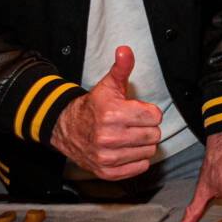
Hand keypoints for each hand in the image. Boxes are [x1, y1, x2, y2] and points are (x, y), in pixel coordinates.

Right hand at [49, 46, 162, 179]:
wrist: (66, 129)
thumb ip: (122, 67)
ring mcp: (107, 157)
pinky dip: (136, 160)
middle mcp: (109, 137)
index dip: (148, 112)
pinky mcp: (106, 172)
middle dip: (146, 128)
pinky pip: (139, 168)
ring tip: (128, 136)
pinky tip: (126, 150)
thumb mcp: (108, 85)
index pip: (155, 116)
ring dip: (142, 144)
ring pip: (149, 151)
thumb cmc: (93, 106)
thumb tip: (125, 50)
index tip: (137, 111)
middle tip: (132, 124)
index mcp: (113, 114)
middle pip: (154, 135)